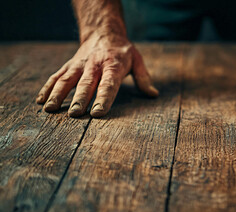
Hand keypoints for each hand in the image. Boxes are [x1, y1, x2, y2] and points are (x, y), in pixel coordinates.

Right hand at [36, 33, 158, 116]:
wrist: (103, 33)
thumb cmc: (122, 51)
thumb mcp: (137, 60)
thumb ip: (144, 78)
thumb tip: (153, 94)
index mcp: (112, 65)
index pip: (108, 84)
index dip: (103, 98)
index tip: (97, 112)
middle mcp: (94, 65)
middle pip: (86, 84)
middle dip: (80, 99)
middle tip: (75, 115)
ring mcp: (79, 65)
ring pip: (66, 80)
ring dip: (58, 95)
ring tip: (50, 110)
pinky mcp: (69, 66)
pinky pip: (56, 76)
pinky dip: (48, 88)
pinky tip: (41, 101)